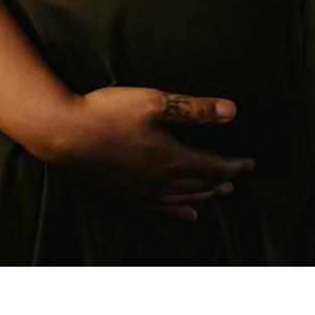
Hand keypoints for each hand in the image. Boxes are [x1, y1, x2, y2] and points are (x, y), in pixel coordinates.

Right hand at [44, 86, 254, 221]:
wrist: (64, 133)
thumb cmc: (107, 113)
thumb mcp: (154, 101)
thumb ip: (194, 109)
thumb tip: (231, 112)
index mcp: (172, 157)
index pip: (213, 166)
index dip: (234, 165)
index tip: (250, 162)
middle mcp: (160, 179)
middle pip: (201, 185)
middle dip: (223, 181)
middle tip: (238, 176)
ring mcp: (142, 188)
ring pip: (183, 198)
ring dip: (205, 195)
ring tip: (219, 193)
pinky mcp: (125, 191)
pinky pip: (160, 207)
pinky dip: (178, 210)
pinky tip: (186, 213)